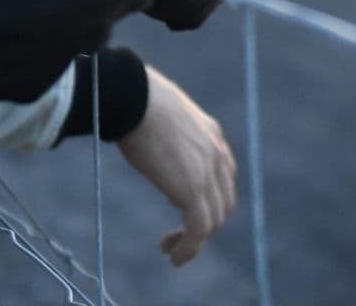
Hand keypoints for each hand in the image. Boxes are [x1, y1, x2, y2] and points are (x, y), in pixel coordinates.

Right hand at [115, 66, 236, 266]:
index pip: (223, 178)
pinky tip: (174, 257)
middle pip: (223, 202)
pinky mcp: (193, 190)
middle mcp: (217, 154)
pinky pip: (199, 230)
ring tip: (172, 251)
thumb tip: (151, 143)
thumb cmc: (134, 99)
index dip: (208, 199)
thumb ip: (168, 135)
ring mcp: (208, 172)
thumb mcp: (162, 116)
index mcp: (212, 135)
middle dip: (204, 223)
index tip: (182, 210)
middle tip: (178, 235)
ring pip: (213, 221)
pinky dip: (189, 248)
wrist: (132, 97)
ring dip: (194, 241)